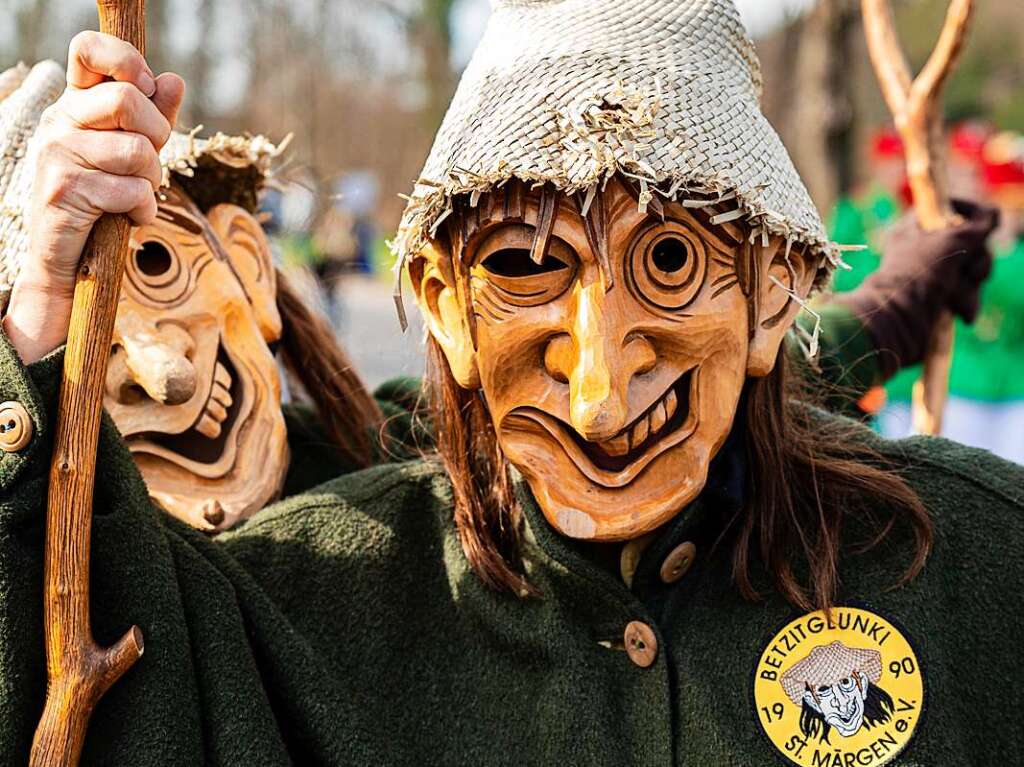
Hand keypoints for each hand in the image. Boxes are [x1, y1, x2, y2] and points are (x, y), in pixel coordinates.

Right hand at [3, 32, 184, 362]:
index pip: (89, 49)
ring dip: (152, 182)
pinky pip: (134, 192)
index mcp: (75, 105)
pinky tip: (129, 219)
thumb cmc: (103, 202)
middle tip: (147, 166)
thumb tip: (174, 80)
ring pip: (139, 151)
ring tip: (135, 197)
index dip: (125, 60)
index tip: (145, 87)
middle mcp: (59, 122)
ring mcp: (57, 155)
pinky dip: (144, 211)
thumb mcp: (130, 154)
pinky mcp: (65, 191)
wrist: (66, 260)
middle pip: (128, 99)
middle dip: (157, 138)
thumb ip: (153, 118)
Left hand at [838, 199, 999, 378]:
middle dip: (977, 259)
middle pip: (969, 242)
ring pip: (970, 270)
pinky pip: (965, 293)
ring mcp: (929, 274)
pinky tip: (960, 313)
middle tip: (970, 271)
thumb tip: (990, 214)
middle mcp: (920, 249)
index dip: (971, 215)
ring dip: (971, 285)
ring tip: (956, 297)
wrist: (900, 321)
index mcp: (913, 227)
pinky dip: (967, 302)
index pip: (948, 207)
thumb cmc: (923, 274)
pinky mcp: (936, 299)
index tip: (981, 226)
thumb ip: (979, 223)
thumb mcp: (955, 239)